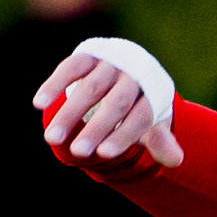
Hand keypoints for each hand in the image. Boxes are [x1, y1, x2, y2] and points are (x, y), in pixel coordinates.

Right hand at [33, 50, 183, 170]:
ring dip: (69, 113)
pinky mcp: (88, 55)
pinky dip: (55, 84)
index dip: (123, 135)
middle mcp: (133, 75)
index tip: (103, 155)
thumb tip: (177, 161)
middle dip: (97, 128)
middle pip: (116, 103)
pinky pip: (70, 68)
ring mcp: (110, 64)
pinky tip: (39, 103)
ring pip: (90, 88)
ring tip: (52, 139)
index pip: (140, 116)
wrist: (131, 65)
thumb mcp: (152, 120)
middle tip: (78, 152)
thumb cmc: (140, 103)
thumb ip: (159, 139)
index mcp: (152, 93)